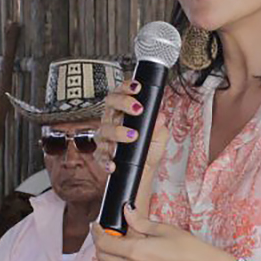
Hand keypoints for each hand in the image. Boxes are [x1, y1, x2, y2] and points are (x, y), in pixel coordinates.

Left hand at [94, 210, 226, 260]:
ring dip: (111, 255)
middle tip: (104, 231)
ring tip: (121, 241)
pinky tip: (134, 253)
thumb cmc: (190, 249)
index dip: (96, 232)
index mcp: (136, 252)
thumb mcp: (164, 230)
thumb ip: (140, 222)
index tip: (96, 224)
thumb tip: (128, 212)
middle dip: (100, 244)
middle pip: (103, 258)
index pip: (104, 243)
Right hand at [97, 82, 164, 215]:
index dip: (126, 87)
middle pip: (111, 105)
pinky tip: (113, 162)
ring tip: (133, 136)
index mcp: (123, 112)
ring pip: (105, 129)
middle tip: (138, 109)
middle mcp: (111, 121)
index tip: (137, 87)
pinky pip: (100, 156)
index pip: (121, 93)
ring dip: (118, 132)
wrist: (143, 173)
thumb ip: (159, 127)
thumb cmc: (148, 150)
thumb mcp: (159, 137)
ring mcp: (104, 138)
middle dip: (124, 103)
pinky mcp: (101, 155)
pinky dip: (107, 160)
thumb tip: (160, 117)